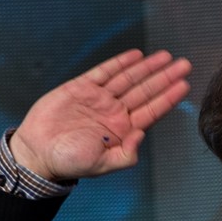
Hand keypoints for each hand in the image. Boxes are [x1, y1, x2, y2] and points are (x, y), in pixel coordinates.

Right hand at [9, 49, 191, 180]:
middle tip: (184, 64)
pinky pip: (104, 72)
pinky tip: (136, 56)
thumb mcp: (103, 165)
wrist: (37, 153)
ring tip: (166, 56)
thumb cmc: (70, 162)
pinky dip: (120, 63)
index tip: (184, 85)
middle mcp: (114, 112)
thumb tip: (142, 135)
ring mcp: (99, 98)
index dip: (168, 97)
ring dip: (148, 67)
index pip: (152, 111)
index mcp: (122, 130)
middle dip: (165, 77)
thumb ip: (126, 154)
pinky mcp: (81, 87)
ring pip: (129, 79)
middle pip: (145, 91)